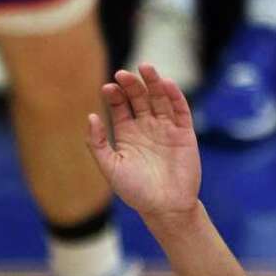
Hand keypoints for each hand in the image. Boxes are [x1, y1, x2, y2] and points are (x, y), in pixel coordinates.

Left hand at [86, 64, 200, 221]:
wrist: (165, 207)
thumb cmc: (136, 191)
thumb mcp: (110, 167)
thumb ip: (98, 143)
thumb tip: (91, 115)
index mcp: (128, 134)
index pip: (120, 106)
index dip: (115, 95)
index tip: (108, 87)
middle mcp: (147, 127)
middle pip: (139, 98)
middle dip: (132, 84)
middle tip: (123, 74)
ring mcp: (166, 129)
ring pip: (160, 99)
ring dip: (153, 82)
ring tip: (145, 68)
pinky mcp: (184, 133)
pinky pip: (180, 110)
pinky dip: (174, 96)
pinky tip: (166, 84)